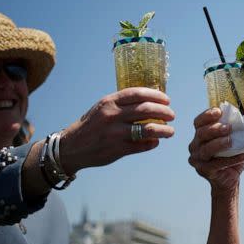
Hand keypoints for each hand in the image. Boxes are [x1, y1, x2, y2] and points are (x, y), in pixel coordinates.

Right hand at [58, 87, 175, 174]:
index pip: (138, 93)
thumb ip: (123, 103)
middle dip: (164, 112)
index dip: (156, 95)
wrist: (71, 147)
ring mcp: (115, 133)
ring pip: (148, 129)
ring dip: (164, 130)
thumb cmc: (93, 124)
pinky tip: (156, 142)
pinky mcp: (117, 149)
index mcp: (109, 102)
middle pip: (146, 109)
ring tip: (170, 131)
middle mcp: (112, 115)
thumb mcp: (103, 107)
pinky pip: (142, 146)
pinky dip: (152, 143)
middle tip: (172, 115)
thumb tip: (152, 101)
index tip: (167, 100)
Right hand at [188, 108, 243, 197]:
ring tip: (231, 141)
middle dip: (215, 129)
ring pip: (206, 149)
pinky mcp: (204, 170)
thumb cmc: (232, 155)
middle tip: (229, 128)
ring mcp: (197, 159)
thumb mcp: (240, 140)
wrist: (229, 178)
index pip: (199, 121)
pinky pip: (216, 164)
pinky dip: (230, 160)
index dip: (207, 115)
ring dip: (219, 144)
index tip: (219, 111)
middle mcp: (195, 145)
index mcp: (201, 133)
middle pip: (201, 134)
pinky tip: (242, 156)